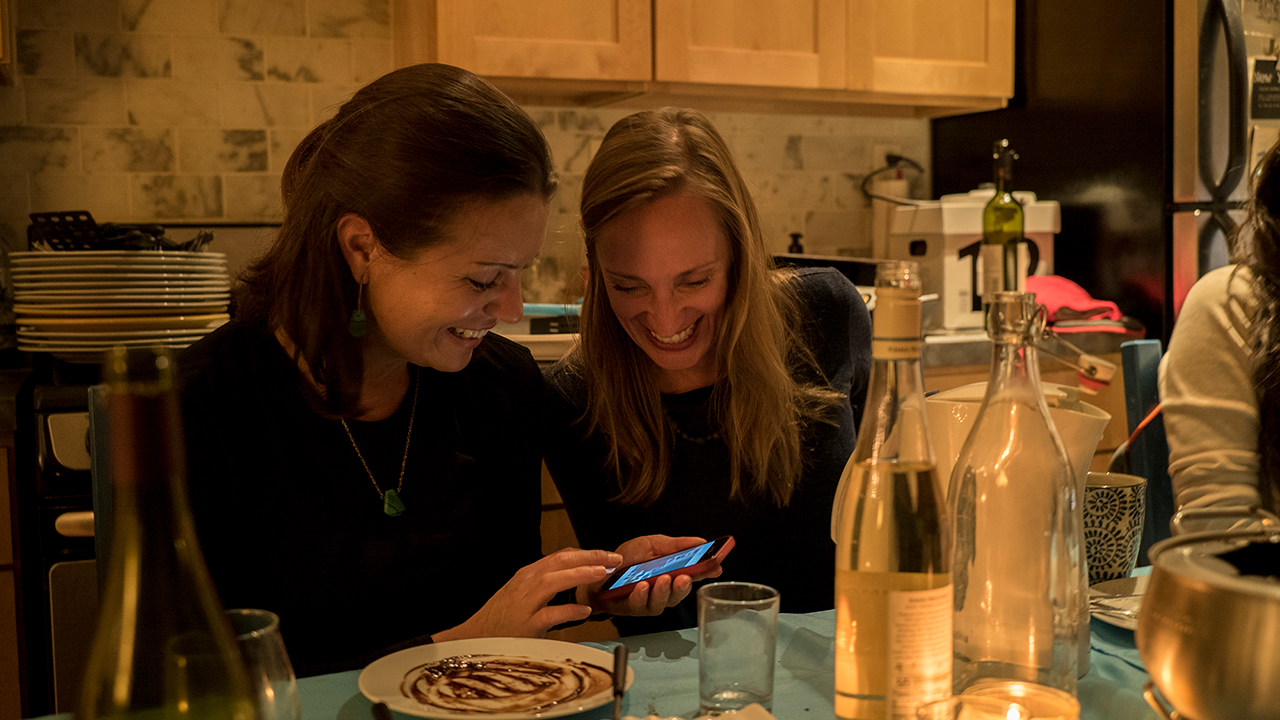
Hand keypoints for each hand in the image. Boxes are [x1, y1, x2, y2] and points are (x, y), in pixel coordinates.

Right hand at [432, 548, 622, 641]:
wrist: (476, 636)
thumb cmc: (502, 616)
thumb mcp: (523, 591)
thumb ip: (546, 581)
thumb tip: (573, 571)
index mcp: (529, 574)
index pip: (561, 556)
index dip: (586, 553)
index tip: (607, 555)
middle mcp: (527, 583)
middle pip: (561, 562)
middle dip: (590, 558)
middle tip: (614, 559)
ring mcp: (525, 602)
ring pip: (554, 581)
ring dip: (580, 575)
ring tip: (602, 573)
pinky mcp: (526, 624)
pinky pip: (550, 615)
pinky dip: (568, 611)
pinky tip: (585, 611)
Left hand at [581, 535, 723, 615]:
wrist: (599, 572)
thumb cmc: (626, 559)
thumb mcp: (652, 544)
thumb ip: (675, 545)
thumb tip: (700, 541)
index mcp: (672, 572)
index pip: (695, 573)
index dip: (707, 572)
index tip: (715, 567)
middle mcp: (664, 589)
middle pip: (681, 593)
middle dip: (684, 586)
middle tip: (685, 577)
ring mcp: (650, 600)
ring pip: (663, 601)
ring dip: (663, 591)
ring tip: (662, 580)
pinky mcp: (634, 608)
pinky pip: (641, 604)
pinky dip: (643, 595)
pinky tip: (642, 586)